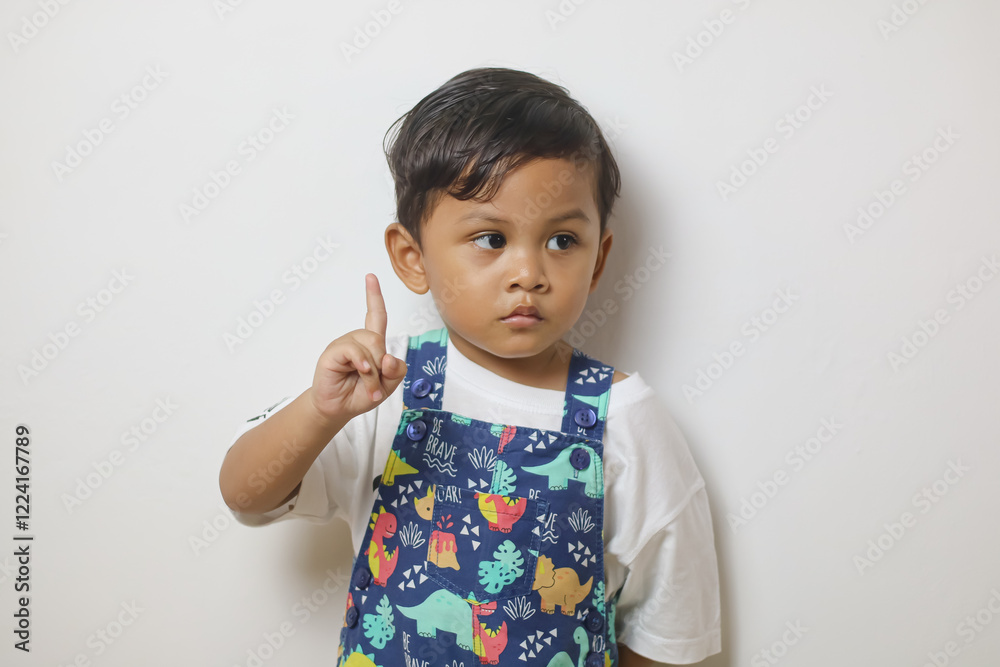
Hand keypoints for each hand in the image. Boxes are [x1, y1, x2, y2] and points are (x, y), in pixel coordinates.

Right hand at [308, 273, 407, 422]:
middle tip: (377, 385)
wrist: (339, 409)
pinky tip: (361, 372)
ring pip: (370, 346)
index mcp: (371, 344)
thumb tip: (389, 357)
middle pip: (378, 338)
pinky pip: (354, 351)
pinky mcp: (333, 353)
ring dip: (373, 372)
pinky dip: (363, 365)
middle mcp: (357, 340)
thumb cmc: (360, 394)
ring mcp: (343, 345)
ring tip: (369, 388)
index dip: (374, 296)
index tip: (370, 277)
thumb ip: (396, 371)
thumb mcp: (388, 385)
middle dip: (383, 364)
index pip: (375, 315)